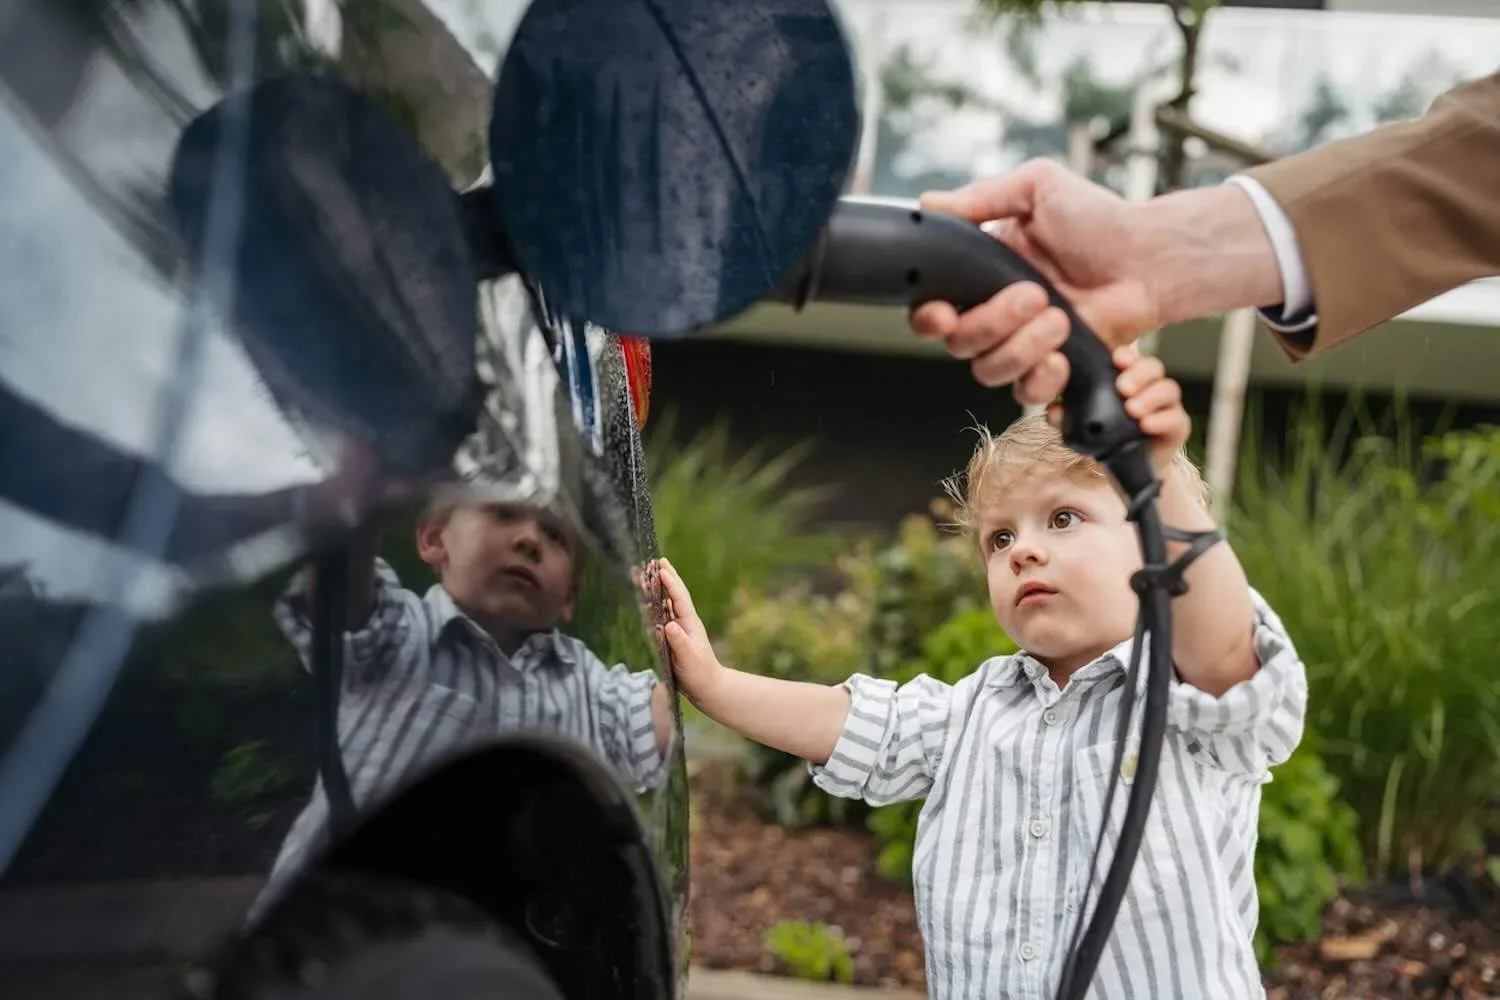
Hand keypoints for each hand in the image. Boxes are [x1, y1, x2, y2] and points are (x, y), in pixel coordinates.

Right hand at [654, 558, 720, 703]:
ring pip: (667, 604)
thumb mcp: (689, 659)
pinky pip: (662, 616)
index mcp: (690, 624)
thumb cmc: (700, 674)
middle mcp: (684, 622)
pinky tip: (650, 601)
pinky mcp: (674, 638)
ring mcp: (679, 629)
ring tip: (648, 575)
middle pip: (674, 595)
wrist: (708, 688)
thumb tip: (668, 625)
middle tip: (656, 560)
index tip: (661, 567)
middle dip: (666, 578)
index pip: (679, 599)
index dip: (670, 583)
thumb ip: (679, 642)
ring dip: (658, 589)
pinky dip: (655, 605)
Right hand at [910, 159, 1161, 404]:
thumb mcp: (1037, 188)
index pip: (932, 306)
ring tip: (1060, 318)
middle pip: (959, 342)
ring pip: (988, 370)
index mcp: (981, 272)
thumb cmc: (1100, 220)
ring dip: (1021, 347)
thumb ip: (980, 197)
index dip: (929, 317)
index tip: (945, 313)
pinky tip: (1062, 354)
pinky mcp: (1051, 367)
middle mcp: (995, 312)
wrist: (1150, 258)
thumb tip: (928, 205)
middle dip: (991, 322)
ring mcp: (1022, 343)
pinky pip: (1025, 392)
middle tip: (1034, 294)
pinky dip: (1041, 377)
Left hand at [1049, 345, 1188, 476]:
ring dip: (1150, 396)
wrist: (1122, 468)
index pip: (1129, 358)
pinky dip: (1162, 419)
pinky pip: (1176, 418)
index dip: (1126, 356)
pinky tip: (1146, 424)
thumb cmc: (1103, 437)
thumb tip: (1053, 410)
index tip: (1116, 359)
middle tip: (1123, 388)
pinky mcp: (1176, 427)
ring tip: (1133, 409)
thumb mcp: (1079, 425)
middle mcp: (1148, 386)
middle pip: (1153, 367)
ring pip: (1168, 389)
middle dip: (1139, 374)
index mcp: (1125, 378)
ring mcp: (1165, 405)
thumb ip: (1066, 416)